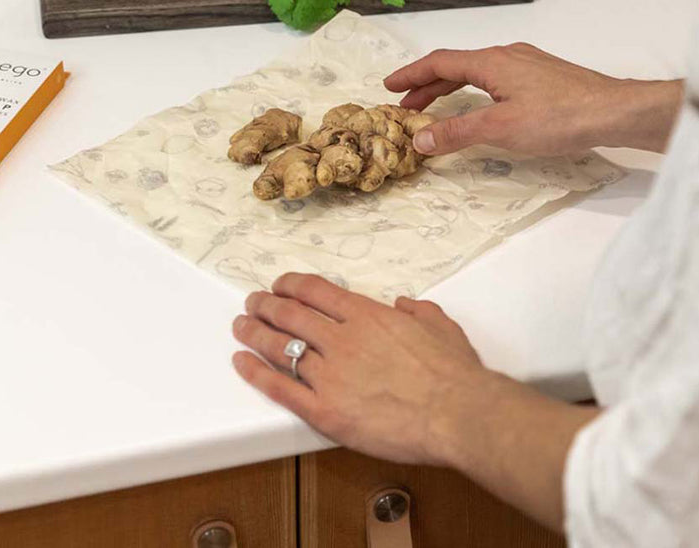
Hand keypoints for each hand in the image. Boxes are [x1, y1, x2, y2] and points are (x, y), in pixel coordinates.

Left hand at [232, 273, 486, 466]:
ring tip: (240, 326)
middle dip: (266, 304)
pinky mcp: (326, 412)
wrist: (457, 413)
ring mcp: (331, 375)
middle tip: (252, 302)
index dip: (290, 284)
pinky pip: (281, 388)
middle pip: (290, 314)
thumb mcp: (440, 325)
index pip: (316, 290)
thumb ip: (418, 311)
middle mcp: (342, 339)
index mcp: (367, 315)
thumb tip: (403, 305)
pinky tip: (241, 362)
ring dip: (255, 333)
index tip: (278, 285)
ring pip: (280, 347)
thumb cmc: (453, 373)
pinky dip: (256, 373)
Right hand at [384, 42, 683, 155]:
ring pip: (477, 72)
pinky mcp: (543, 75)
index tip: (389, 86)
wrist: (616, 111)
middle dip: (427, 85)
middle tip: (405, 105)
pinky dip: (473, 90)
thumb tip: (419, 138)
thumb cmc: (559, 117)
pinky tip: (479, 106)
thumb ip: (457, 132)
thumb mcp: (500, 128)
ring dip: (450, 89)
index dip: (411, 74)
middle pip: (456, 66)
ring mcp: (527, 63)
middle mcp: (506, 55)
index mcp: (491, 61)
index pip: (439, 62)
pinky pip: (495, 77)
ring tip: (434, 108)